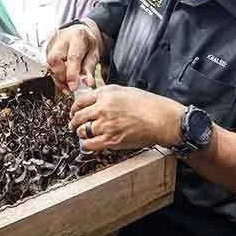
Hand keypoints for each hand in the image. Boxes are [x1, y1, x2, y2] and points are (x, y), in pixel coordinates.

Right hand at [46, 23, 100, 91]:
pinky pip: (49, 68)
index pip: (72, 57)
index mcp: (77, 37)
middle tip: (70, 86)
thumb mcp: (94, 53)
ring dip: (58, 79)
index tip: (74, 87)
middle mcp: (61, 39)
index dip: (72, 74)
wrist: (80, 33)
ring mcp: (52, 45)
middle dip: (61, 76)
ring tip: (68, 87)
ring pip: (49, 65)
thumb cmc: (87, 42)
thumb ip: (89, 69)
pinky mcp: (47, 52)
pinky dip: (56, 78)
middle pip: (54, 59)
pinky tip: (63, 83)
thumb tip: (88, 83)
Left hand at [69, 85, 184, 151]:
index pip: (81, 100)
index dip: (74, 108)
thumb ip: (108, 95)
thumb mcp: (126, 91)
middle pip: (78, 116)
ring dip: (81, 133)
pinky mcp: (111, 140)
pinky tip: (90, 143)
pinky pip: (89, 144)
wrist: (162, 119)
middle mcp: (103, 108)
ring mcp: (106, 125)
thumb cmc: (149, 105)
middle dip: (74, 121)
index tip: (74, 112)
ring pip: (82, 130)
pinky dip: (87, 144)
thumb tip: (96, 100)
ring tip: (83, 134)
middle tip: (74, 124)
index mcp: (107, 94)